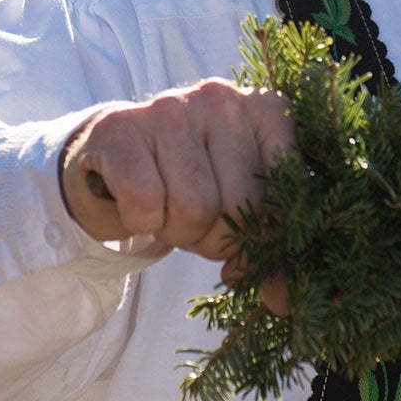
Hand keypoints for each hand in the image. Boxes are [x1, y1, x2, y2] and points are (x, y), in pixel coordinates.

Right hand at [59, 79, 296, 310]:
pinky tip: (138, 203)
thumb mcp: (241, 206)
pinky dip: (140, 222)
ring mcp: (169, 106)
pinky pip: (145, 202)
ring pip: (193, 208)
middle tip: (196, 226)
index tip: (241, 246)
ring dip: (177, 233)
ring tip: (167, 212)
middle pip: (237, 206)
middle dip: (214, 239)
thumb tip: (282, 302)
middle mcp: (223, 98)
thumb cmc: (192, 179)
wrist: (115, 154)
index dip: (262, 240)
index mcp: (268, 110)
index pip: (285, 197)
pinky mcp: (121, 126)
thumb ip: (271, 251)